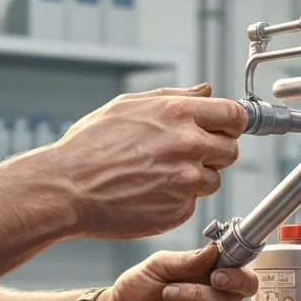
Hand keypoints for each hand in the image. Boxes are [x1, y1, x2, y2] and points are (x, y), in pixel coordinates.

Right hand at [52, 85, 246, 239]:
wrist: (66, 187)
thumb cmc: (89, 145)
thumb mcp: (128, 105)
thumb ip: (175, 96)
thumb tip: (206, 91)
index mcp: (177, 114)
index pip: (235, 115)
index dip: (233, 123)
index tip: (227, 128)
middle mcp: (187, 145)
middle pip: (231, 149)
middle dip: (216, 151)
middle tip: (188, 154)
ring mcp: (185, 180)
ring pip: (213, 179)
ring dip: (195, 178)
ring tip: (159, 174)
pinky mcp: (178, 210)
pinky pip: (192, 203)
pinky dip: (177, 199)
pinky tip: (149, 192)